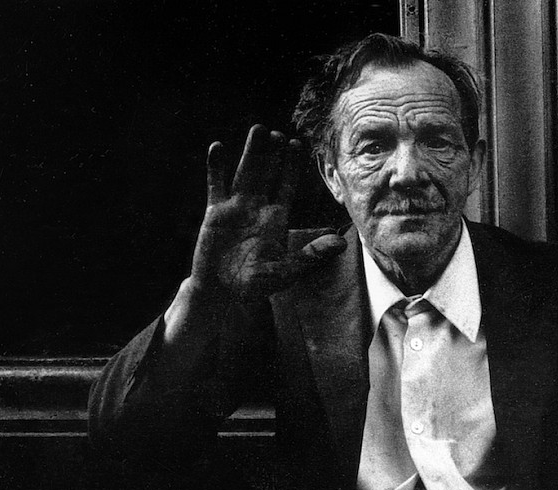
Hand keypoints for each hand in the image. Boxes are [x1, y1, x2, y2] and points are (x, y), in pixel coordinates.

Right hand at [189, 125, 345, 305]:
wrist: (224, 292)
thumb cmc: (256, 286)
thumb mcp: (287, 272)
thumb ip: (311, 256)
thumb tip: (342, 243)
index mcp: (276, 219)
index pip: (286, 186)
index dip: (291, 167)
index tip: (297, 145)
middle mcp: (257, 208)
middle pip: (266, 174)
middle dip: (272, 154)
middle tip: (277, 132)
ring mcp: (236, 208)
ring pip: (244, 173)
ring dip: (250, 152)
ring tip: (257, 129)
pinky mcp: (215, 213)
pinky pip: (216, 185)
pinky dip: (216, 167)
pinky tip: (218, 147)